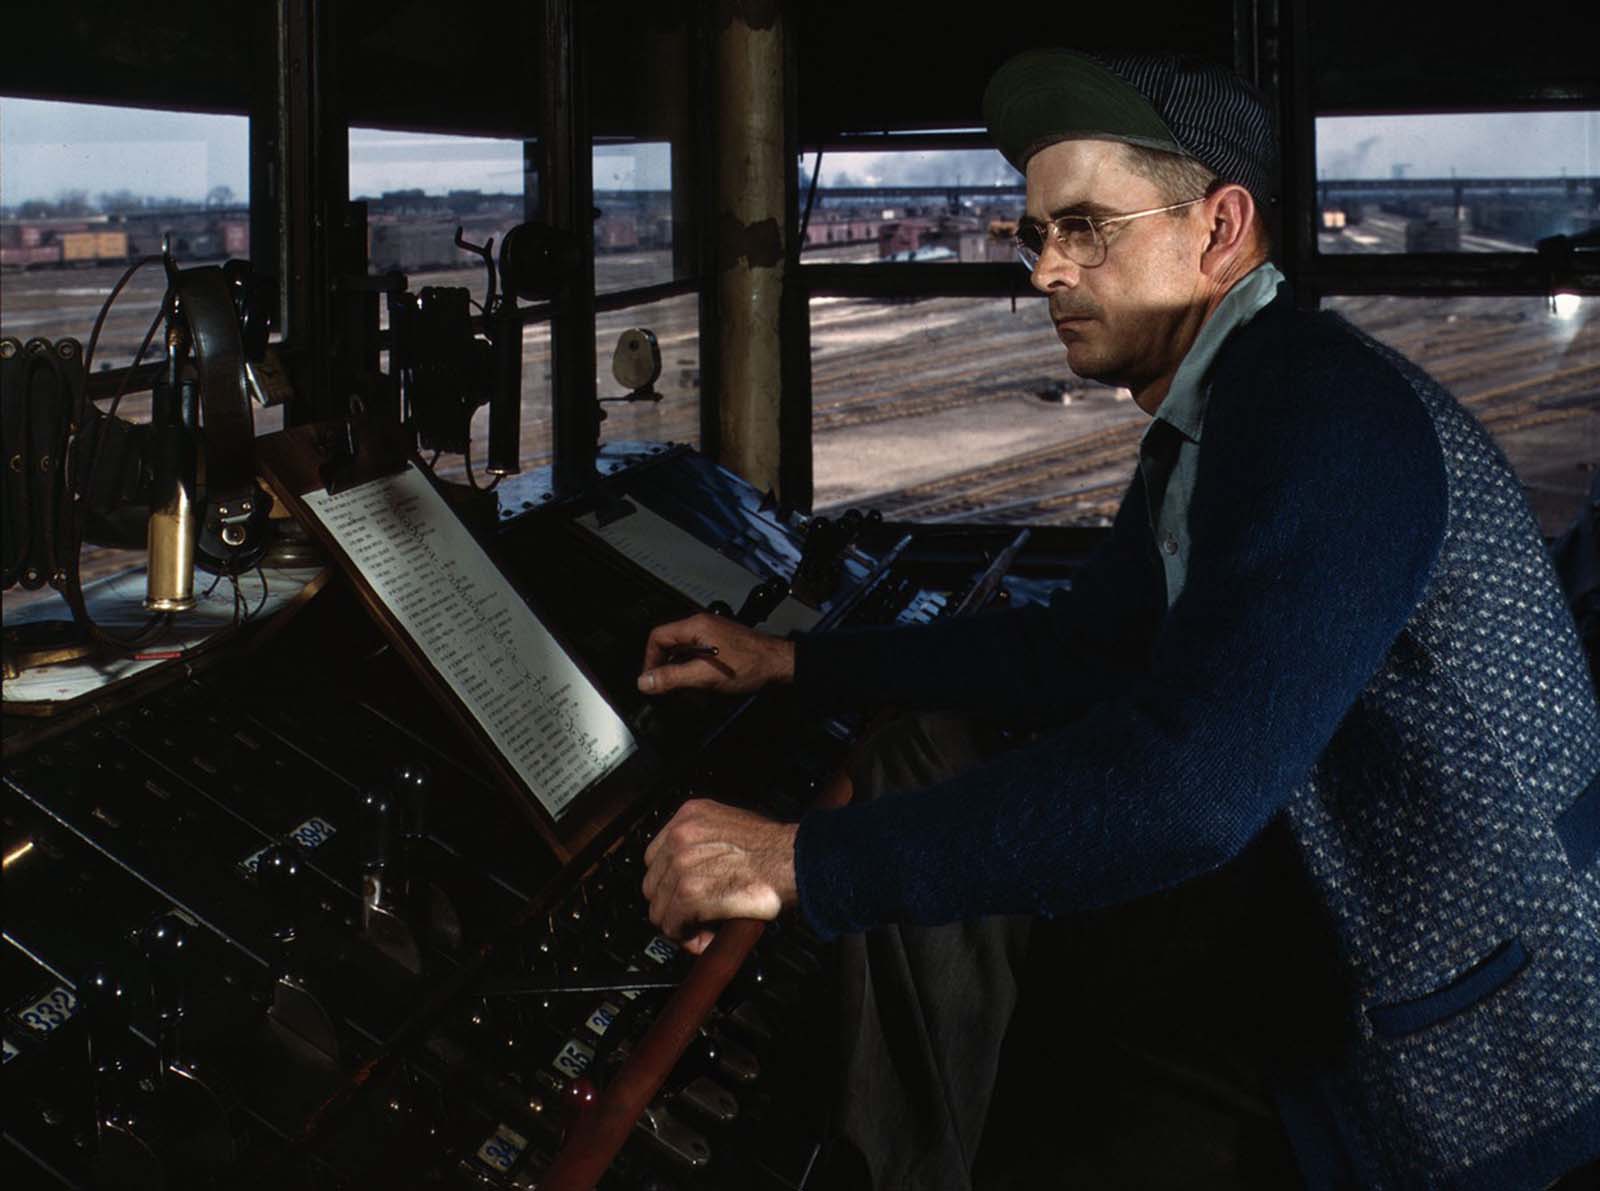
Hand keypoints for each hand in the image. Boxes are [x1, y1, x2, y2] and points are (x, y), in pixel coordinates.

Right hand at [637, 613, 794, 696]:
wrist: (780, 664)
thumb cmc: (749, 665)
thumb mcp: (705, 676)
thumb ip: (673, 678)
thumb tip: (644, 682)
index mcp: (695, 627)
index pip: (658, 637)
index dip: (650, 660)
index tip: (651, 681)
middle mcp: (702, 626)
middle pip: (670, 645)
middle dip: (667, 669)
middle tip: (668, 690)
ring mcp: (713, 635)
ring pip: (685, 654)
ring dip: (682, 674)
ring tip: (687, 692)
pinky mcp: (722, 645)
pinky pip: (699, 657)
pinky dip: (696, 673)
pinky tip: (703, 688)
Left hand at [642, 799, 798, 954]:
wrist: (792, 860)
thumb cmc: (776, 848)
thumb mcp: (733, 826)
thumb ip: (708, 841)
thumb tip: (700, 870)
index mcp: (689, 815)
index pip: (656, 855)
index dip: (668, 881)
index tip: (679, 893)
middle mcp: (680, 836)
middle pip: (653, 882)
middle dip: (670, 904)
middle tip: (692, 916)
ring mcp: (681, 864)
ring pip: (659, 908)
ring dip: (679, 923)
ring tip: (701, 928)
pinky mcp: (689, 893)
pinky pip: (672, 925)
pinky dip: (687, 938)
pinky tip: (706, 936)